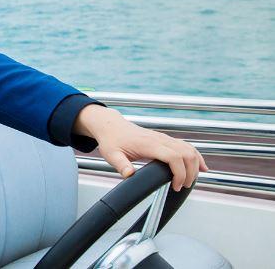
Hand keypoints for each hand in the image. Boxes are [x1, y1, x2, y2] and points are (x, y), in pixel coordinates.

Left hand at [74, 104, 208, 191]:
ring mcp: (164, 138)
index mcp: (149, 144)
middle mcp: (160, 139)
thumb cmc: (112, 140)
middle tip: (182, 187)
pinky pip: (186, 146)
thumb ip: (121, 165)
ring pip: (189, 149)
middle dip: (190, 173)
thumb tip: (129, 175)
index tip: (176, 186)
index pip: (173, 157)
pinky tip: (202, 167)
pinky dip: (196, 157)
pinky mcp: (166, 139)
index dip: (179, 173)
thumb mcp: (111, 154)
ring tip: (191, 181)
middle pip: (186, 154)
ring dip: (195, 165)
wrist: (111, 126)